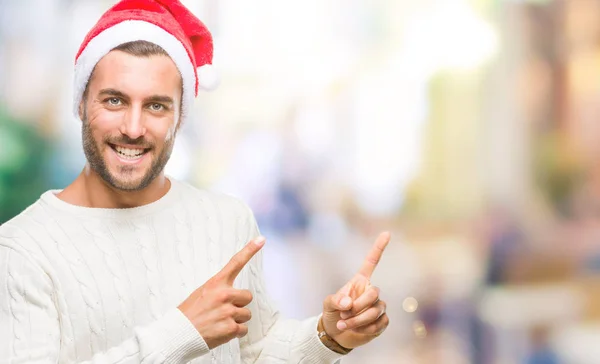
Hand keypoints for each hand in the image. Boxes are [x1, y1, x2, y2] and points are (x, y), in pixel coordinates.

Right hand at [178, 236, 264, 348]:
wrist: (178, 335)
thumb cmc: (189, 314)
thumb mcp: (201, 293)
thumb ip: (219, 290)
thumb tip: (234, 295)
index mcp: (216, 283)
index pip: (235, 263)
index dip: (250, 250)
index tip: (261, 240)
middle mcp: (224, 295)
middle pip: (247, 296)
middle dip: (239, 304)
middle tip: (224, 311)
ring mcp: (228, 311)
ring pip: (246, 314)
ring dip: (236, 320)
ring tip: (219, 323)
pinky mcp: (231, 328)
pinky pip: (243, 329)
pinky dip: (235, 333)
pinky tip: (221, 332)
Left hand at [321, 232, 390, 348]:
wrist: (335, 334)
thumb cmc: (332, 314)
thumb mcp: (328, 304)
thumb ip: (336, 300)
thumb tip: (349, 303)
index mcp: (359, 281)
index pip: (371, 262)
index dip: (378, 248)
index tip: (387, 233)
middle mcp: (370, 291)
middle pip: (375, 293)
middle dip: (359, 306)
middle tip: (344, 313)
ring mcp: (378, 306)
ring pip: (377, 310)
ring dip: (358, 320)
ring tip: (343, 324)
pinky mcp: (382, 321)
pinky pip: (380, 323)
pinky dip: (366, 329)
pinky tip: (356, 331)